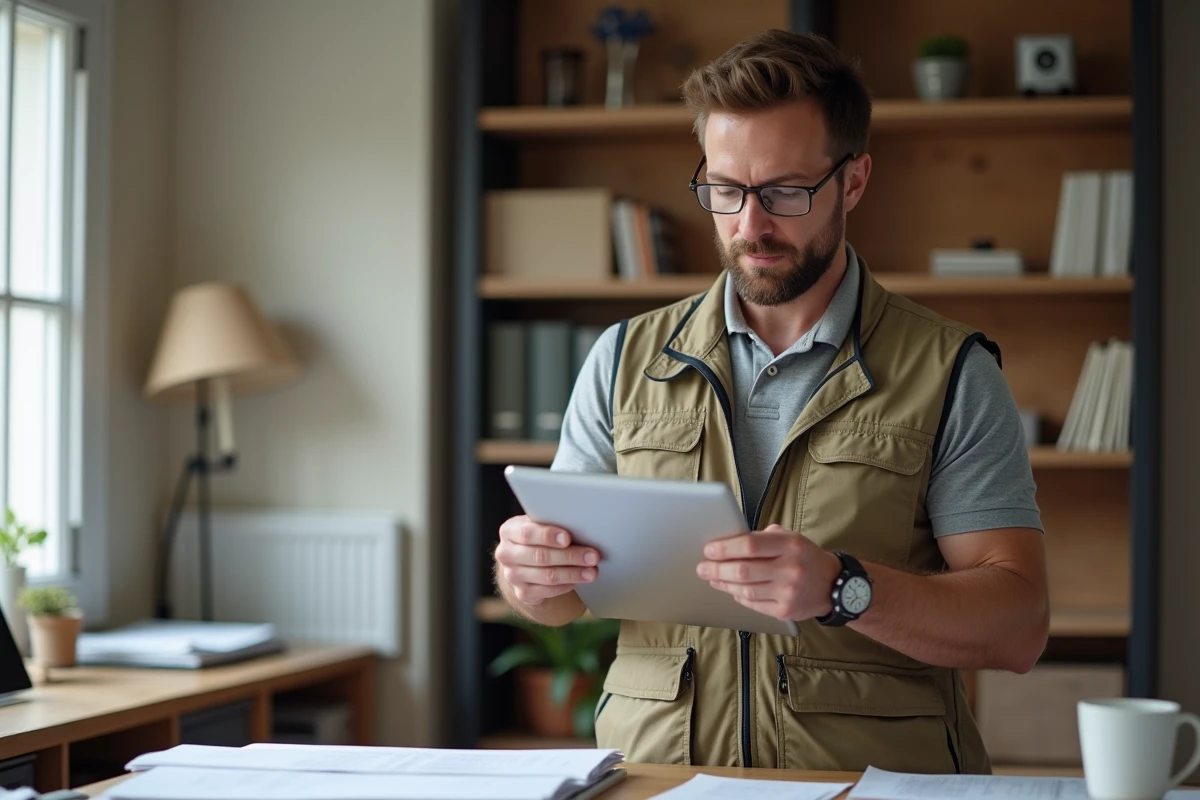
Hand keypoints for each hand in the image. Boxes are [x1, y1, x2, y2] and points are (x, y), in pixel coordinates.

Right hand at [495, 515, 598, 605]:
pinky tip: (579, 580)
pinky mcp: (522, 593)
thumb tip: (581, 526)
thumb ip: (552, 523)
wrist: (524, 561)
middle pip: (540, 556)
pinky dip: (566, 585)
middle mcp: (506, 554)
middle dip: (570, 556)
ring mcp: (512, 576)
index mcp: (509, 531)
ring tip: (592, 571)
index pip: (527, 533)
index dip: (548, 536)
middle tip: (593, 556)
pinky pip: (547, 591)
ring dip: (573, 573)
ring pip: (547, 576)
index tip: (568, 538)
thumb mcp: (539, 524)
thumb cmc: (538, 536)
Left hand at [696, 524, 841, 621]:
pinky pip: (753, 604)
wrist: (833, 585)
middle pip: (743, 570)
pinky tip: (731, 590)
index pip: (750, 544)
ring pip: (745, 590)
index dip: (725, 548)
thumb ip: (763, 537)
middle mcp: (790, 569)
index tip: (709, 549)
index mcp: (791, 545)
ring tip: (712, 578)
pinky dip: (738, 596)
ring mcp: (788, 592)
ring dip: (723, 584)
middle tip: (702, 567)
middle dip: (717, 569)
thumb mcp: (791, 538)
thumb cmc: (805, 557)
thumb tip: (729, 541)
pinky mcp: (785, 611)